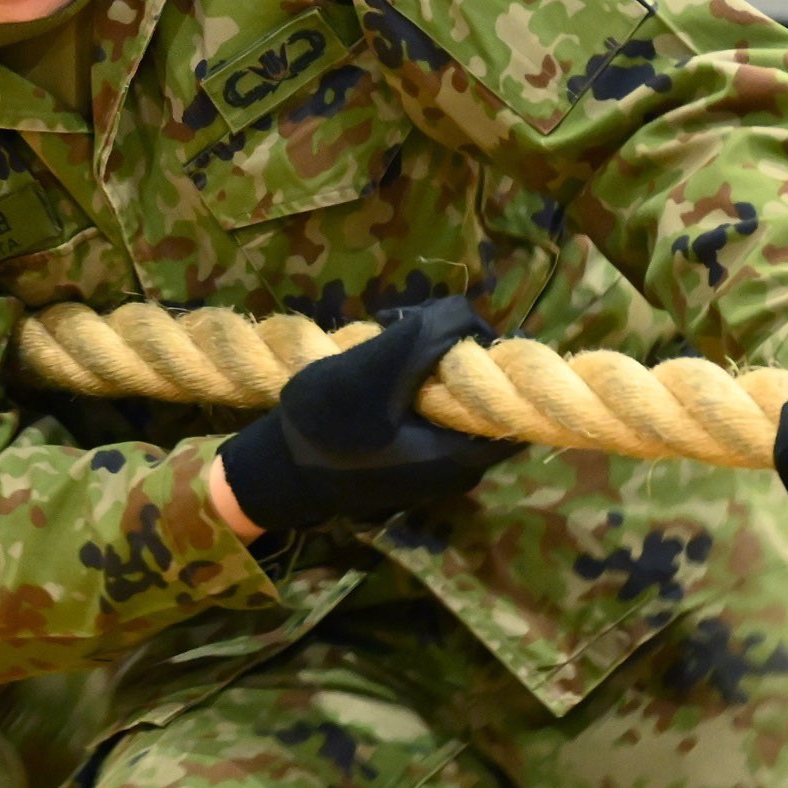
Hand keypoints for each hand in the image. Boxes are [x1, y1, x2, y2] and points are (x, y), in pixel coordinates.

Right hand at [214, 298, 518, 533]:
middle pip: (482, 398)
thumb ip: (426, 337)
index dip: (484, 354)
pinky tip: (373, 373)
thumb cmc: (325, 426)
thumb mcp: (374, 369)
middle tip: (398, 331)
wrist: (277, 471)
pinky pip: (430, 414)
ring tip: (379, 347)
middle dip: (445, 354)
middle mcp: (460, 468)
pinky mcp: (412, 460)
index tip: (437, 332)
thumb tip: (467, 315)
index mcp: (461, 457)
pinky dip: (408, 388)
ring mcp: (436, 467)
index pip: (510, 403)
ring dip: (422, 366)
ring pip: (453, 401)